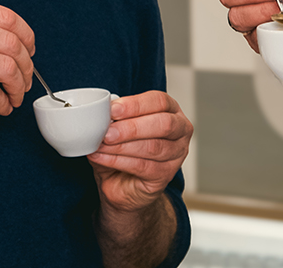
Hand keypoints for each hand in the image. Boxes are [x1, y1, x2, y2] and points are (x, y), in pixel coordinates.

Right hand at [0, 1, 34, 141]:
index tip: (30, 49)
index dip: (25, 34)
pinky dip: (3, 102)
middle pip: (11, 41)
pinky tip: (1, 107)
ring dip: (18, 85)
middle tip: (26, 78)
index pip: (4, 16)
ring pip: (7, 66)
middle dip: (26, 64)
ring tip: (16, 95)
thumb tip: (11, 38)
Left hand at [87, 91, 192, 213]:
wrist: (123, 182)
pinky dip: (119, 161)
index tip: (113, 109)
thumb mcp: (120, 126)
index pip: (159, 101)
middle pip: (163, 124)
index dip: (136, 104)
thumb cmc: (125, 147)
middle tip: (108, 132)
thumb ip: (115, 117)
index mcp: (171, 109)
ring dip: (122, 146)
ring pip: (153, 147)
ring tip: (102, 145)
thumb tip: (103, 111)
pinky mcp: (166, 175)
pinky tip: (103, 158)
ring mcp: (177, 154)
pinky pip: (143, 167)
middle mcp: (180, 130)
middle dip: (132, 127)